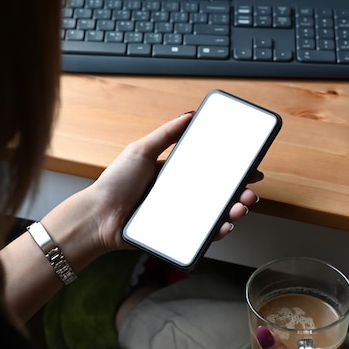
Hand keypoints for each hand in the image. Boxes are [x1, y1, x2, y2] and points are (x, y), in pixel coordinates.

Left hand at [87, 112, 262, 251]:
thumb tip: (189, 115)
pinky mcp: (174, 234)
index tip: (249, 168)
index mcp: (174, 174)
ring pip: (214, 213)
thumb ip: (165, 134)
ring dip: (233, 210)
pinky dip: (217, 230)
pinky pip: (201, 233)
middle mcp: (180, 194)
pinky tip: (225, 225)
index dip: (231, 170)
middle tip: (250, 190)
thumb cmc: (115, 184)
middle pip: (217, 193)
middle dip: (239, 191)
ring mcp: (178, 215)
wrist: (98, 217)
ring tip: (241, 206)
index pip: (209, 170)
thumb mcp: (140, 151)